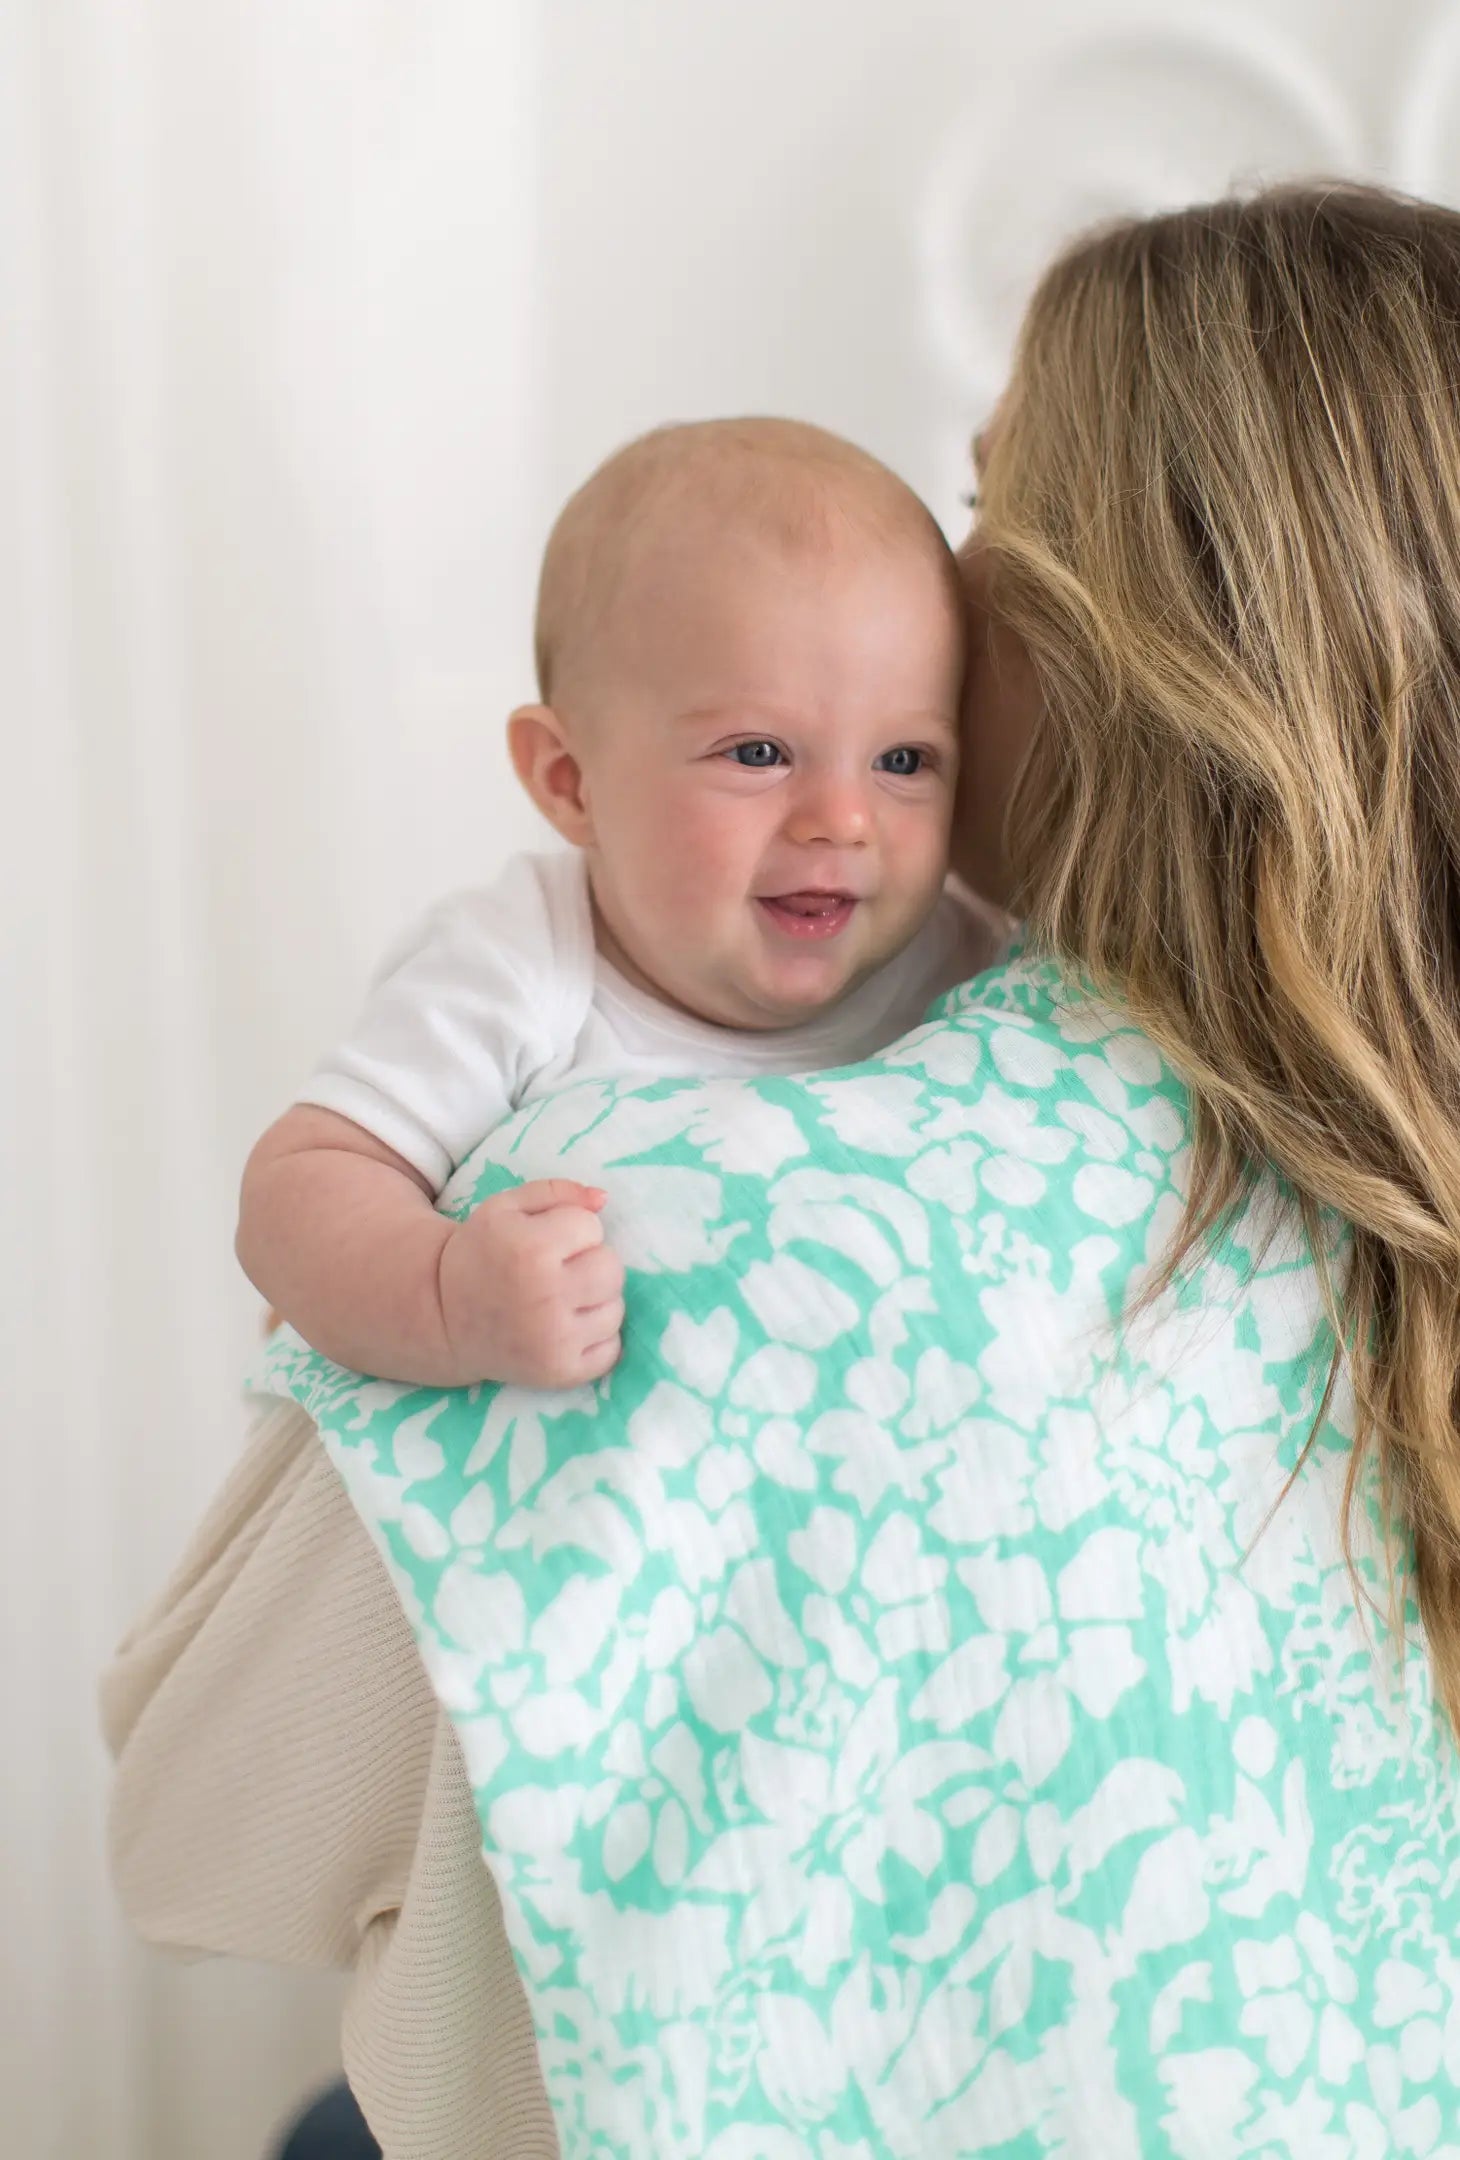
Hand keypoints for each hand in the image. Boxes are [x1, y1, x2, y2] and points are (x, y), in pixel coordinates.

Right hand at [436, 1179, 624, 1387]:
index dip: (571, 1230)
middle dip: (592, 1264)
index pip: (592, 1227)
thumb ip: (556, 1192)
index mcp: (531, 1250)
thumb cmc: (480, 1254)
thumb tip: (603, 1199)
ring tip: (562, 1300)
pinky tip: (567, 1328)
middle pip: (613, 1269)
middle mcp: (547, 1297)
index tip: (546, 1243)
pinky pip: (611, 1351)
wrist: (443, 1317)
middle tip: (561, 1272)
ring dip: (596, 1302)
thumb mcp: (504, 1208)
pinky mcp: (561, 1372)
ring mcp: (555, 1340)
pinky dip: (596, 1339)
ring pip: (615, 1310)